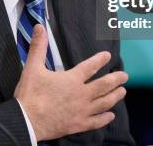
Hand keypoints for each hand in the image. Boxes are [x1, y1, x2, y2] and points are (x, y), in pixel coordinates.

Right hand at [14, 24, 127, 140]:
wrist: (26, 121)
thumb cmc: (30, 94)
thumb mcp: (32, 67)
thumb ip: (38, 46)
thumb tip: (39, 27)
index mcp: (72, 79)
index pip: (90, 66)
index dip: (100, 60)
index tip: (108, 56)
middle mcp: (81, 94)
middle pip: (104, 85)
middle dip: (116, 79)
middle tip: (125, 76)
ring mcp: (82, 111)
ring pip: (104, 103)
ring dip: (115, 96)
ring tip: (123, 92)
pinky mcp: (79, 125)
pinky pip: (96, 121)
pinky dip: (105, 118)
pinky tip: (111, 115)